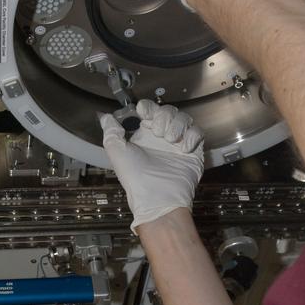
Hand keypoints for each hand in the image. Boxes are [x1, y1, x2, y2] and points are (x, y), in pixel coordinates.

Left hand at [101, 101, 203, 231]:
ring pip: (184, 119)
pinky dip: (191, 136)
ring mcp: (178, 145)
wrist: (157, 197)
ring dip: (177, 125)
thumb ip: (111, 132)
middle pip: (168, 111)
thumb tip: (106, 118)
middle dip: (163, 116)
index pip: (149, 110)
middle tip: (158, 131)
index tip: (143, 112)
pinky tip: (182, 148)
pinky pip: (197, 132)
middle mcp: (161, 139)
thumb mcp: (117, 152)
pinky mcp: (193, 152)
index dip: (148, 107)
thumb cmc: (136, 179)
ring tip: (170, 140)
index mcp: (144, 136)